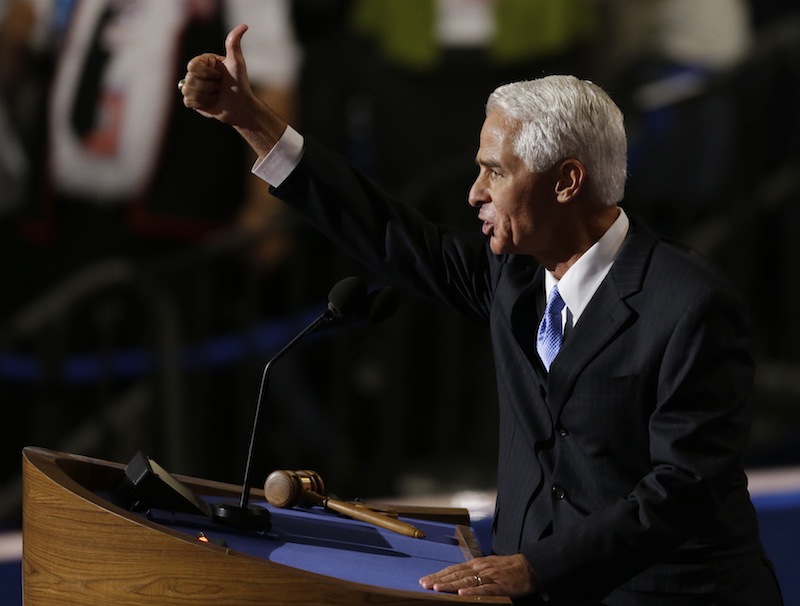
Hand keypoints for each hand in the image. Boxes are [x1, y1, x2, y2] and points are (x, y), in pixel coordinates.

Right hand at [180, 24, 287, 157]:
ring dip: (206, 96)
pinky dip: (201, 104)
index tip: (220, 76)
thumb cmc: (240, 84)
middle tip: (220, 87)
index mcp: (203, 61)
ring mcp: (193, 86)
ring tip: (216, 95)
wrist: (240, 106)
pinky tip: (211, 102)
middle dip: (209, 87)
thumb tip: (244, 26)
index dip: (207, 74)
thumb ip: (234, 43)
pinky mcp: (192, 100)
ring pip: (188, 91)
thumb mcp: (237, 63)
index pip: (192, 67)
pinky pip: (188, 101)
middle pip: (190, 80)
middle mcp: (196, 72)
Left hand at [419, 553, 537, 597]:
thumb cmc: (508, 568)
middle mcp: (480, 568)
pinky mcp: (499, 586)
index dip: (439, 574)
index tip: (425, 579)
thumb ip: (473, 572)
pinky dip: (472, 592)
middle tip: (425, 584)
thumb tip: (457, 579)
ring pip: (466, 581)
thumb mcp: (487, 566)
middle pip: (456, 574)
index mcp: (476, 564)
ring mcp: (489, 576)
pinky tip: (462, 594)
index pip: (453, 569)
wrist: (528, 567)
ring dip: (450, 585)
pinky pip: (484, 590)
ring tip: (437, 588)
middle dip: (439, 579)